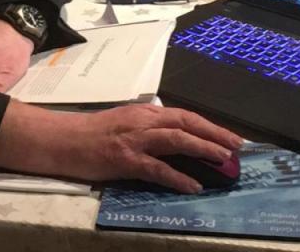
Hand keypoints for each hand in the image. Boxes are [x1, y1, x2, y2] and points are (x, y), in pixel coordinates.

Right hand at [0, 101, 242, 192]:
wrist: (61, 140)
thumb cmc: (91, 134)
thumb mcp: (125, 123)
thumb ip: (149, 128)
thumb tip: (176, 139)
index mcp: (144, 112)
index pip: (184, 115)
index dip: (210, 125)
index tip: (231, 136)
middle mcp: (142, 121)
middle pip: (186, 122)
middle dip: (215, 134)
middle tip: (239, 146)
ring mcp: (134, 139)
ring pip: (176, 139)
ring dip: (203, 148)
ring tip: (223, 159)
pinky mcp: (124, 159)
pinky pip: (156, 168)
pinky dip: (177, 176)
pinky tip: (192, 185)